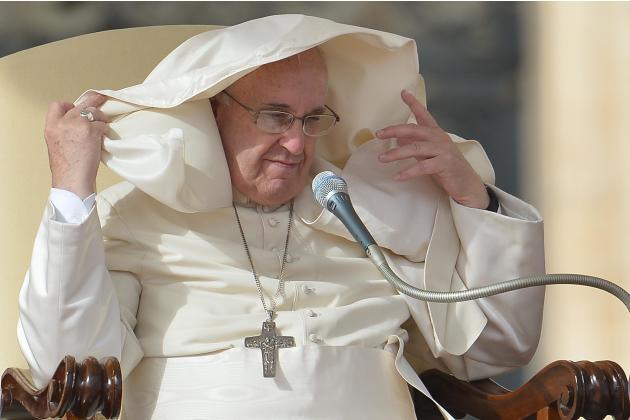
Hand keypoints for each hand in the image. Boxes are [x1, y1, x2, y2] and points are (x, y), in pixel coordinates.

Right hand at [44, 93, 108, 198]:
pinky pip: (102, 124)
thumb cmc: (67, 170)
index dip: (69, 105)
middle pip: (79, 105)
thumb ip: (64, 132)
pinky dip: (105, 129)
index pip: (56, 106)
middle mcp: (63, 123)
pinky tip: (105, 136)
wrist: (72, 181)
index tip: (76, 110)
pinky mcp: (91, 130)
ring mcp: (77, 125)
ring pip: (93, 111)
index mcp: (51, 128)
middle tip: (99, 100)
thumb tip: (78, 126)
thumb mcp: (57, 146)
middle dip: (91, 102)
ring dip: (100, 117)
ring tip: (103, 125)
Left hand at [375, 90, 489, 208]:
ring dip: (397, 154)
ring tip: (382, 159)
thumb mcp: (429, 155)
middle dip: (395, 130)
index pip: (424, 115)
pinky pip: (423, 167)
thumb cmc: (447, 168)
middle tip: (378, 134)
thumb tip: (398, 140)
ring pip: (416, 148)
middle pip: (414, 130)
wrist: (467, 184)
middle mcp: (440, 138)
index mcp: (436, 133)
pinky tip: (398, 176)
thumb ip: (416, 146)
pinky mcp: (445, 164)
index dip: (414, 103)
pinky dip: (409, 171)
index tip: (404, 92)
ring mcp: (443, 150)